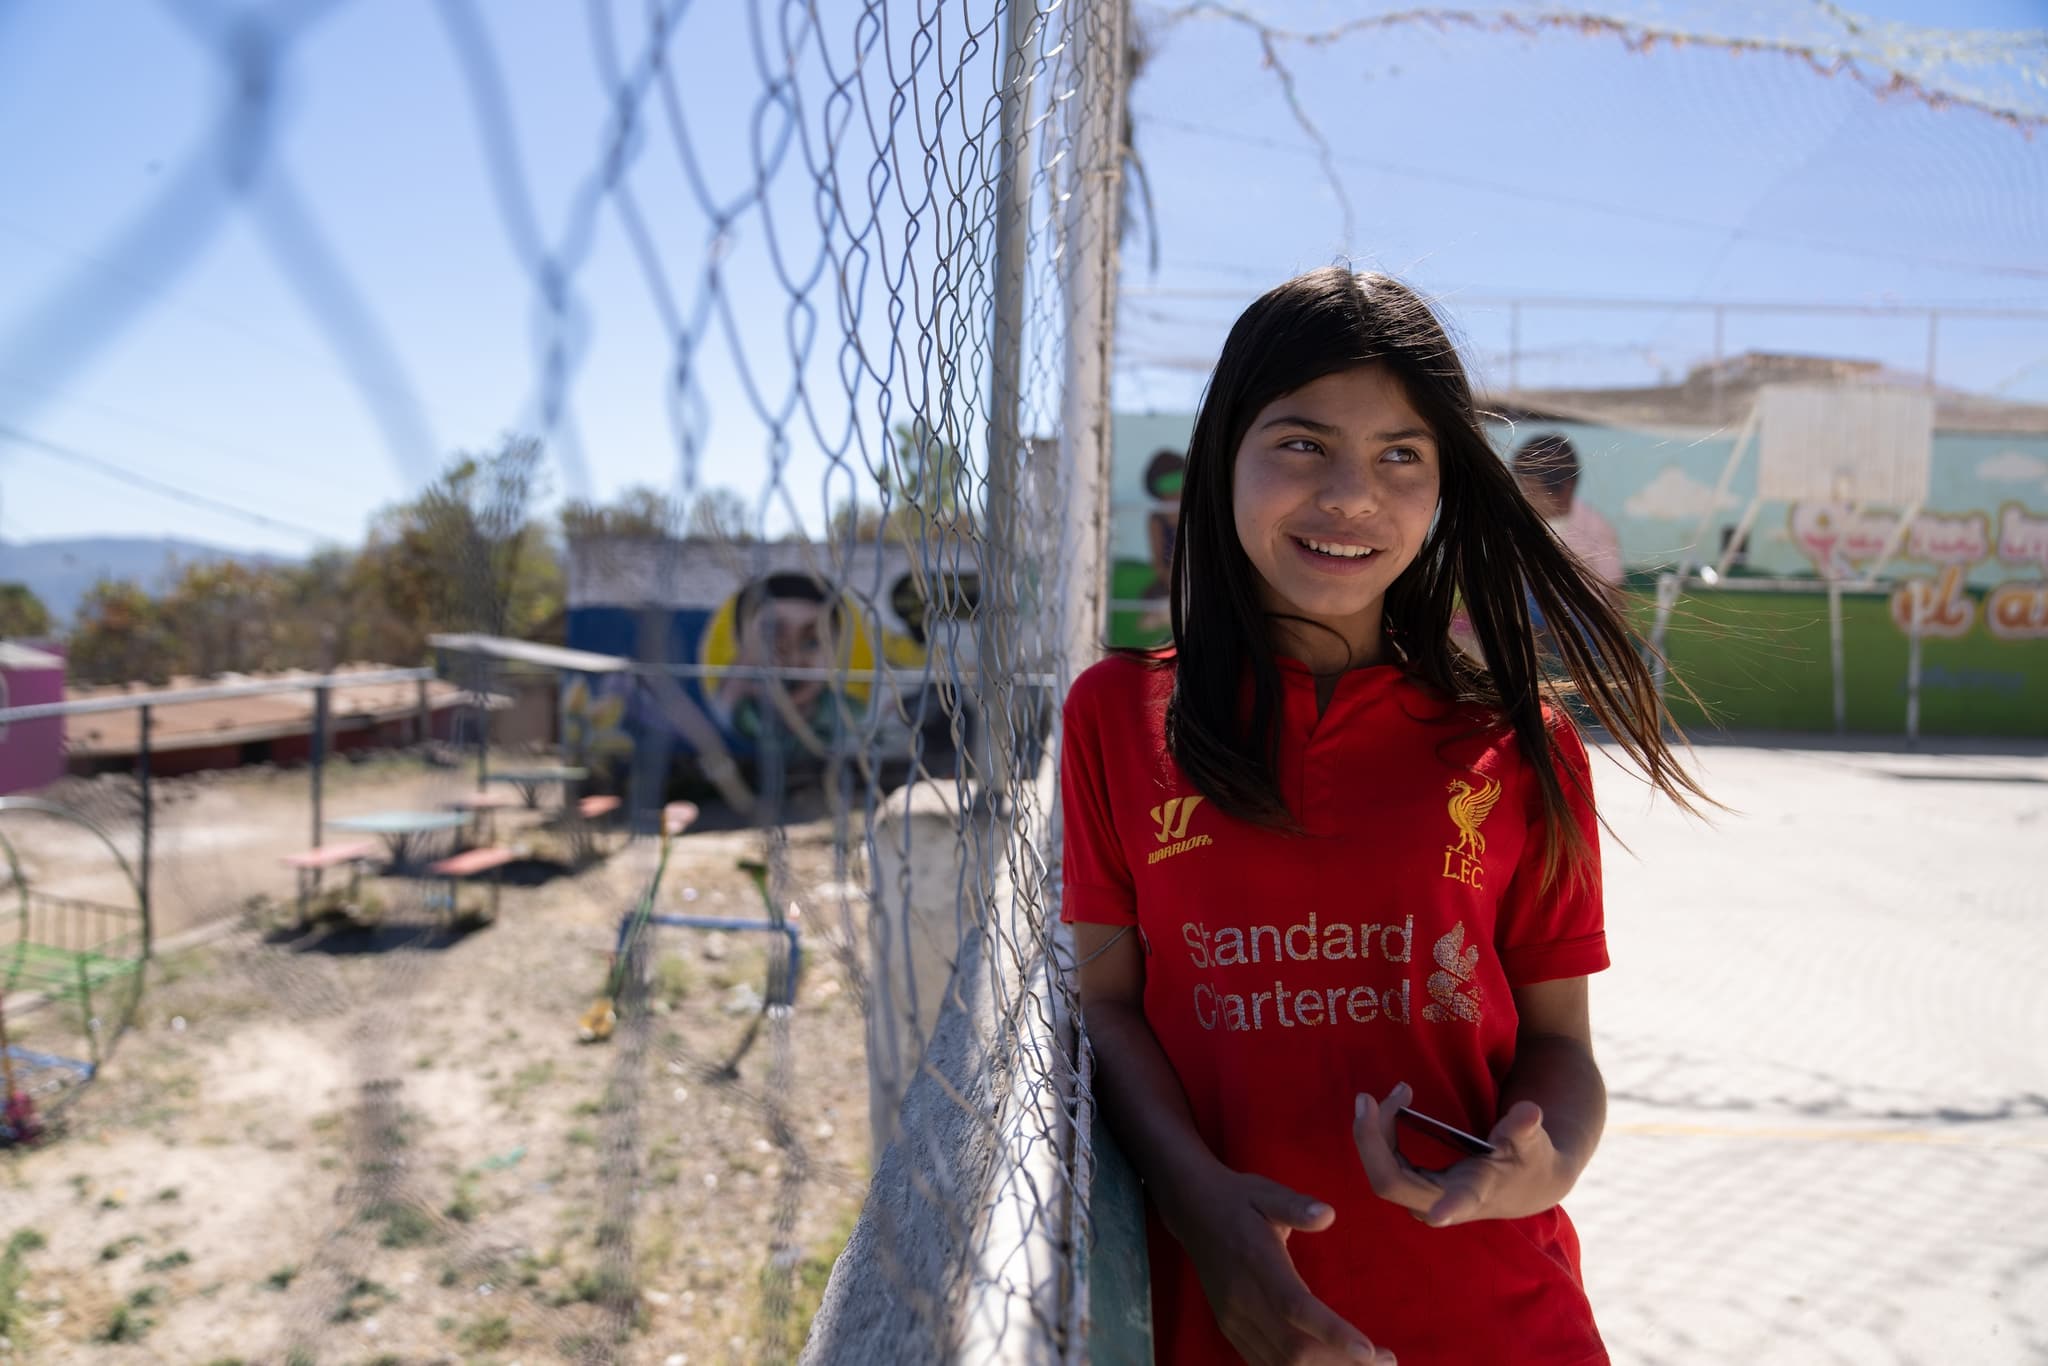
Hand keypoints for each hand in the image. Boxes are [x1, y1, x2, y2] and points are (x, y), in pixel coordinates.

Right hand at [1167, 1168, 1396, 1364]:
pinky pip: (1265, 1364)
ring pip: (1280, 1364)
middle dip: (1341, 1363)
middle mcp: (1242, 1299)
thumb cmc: (1238, 1199)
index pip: (1295, 1307)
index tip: (1370, 1351)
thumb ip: (1296, 1205)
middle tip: (1387, 1363)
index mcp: (1256, 1263)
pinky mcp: (1231, 1329)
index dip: (1332, 1333)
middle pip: (1292, 1349)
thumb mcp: (1267, 1191)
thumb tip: (1328, 1215)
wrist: (1192, 1211)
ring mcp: (1234, 1319)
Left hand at [1352, 1084, 1568, 1227]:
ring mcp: (1420, 1197)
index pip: (1456, 1204)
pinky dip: (1379, 1131)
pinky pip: (1382, 1162)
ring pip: (1380, 1171)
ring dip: (1373, 1130)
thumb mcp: (1532, 1143)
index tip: (1438, 1216)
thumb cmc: (1528, 1161)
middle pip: (1389, 1181)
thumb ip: (1525, 1129)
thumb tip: (1529, 1112)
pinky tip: (1391, 1103)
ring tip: (1396, 1091)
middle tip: (1368, 1097)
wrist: (1521, 1184)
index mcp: (1474, 1195)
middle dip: (1371, 1139)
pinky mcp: (1412, 1185)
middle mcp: (1439, 1202)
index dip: (1448, 1208)